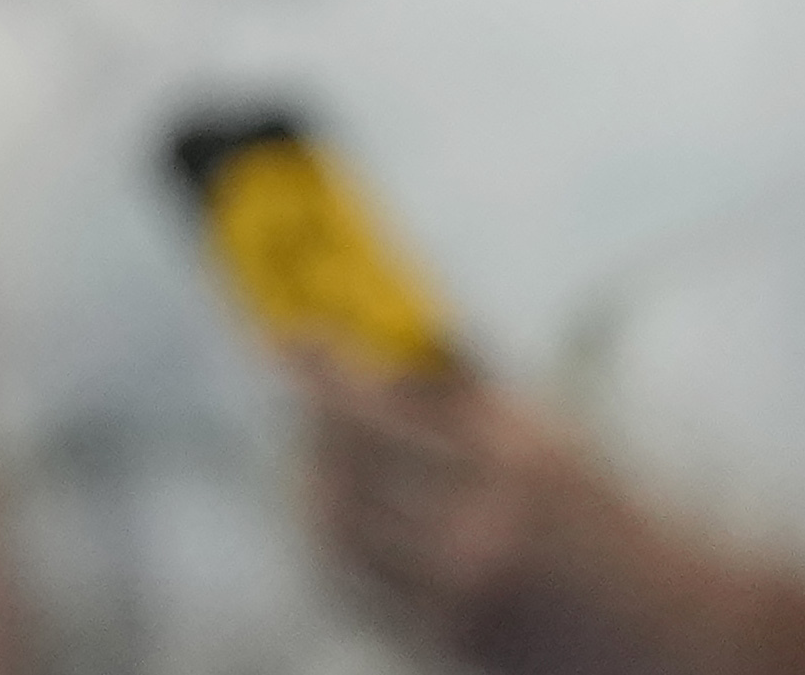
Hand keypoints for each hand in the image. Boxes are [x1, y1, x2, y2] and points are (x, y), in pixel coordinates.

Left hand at [293, 351, 804, 673]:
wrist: (680, 634)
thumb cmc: (609, 521)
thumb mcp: (553, 438)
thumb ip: (463, 390)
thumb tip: (374, 337)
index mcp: (522, 461)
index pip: (386, 405)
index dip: (327, 372)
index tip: (295, 339)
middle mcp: (491, 526)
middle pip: (349, 463)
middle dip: (311, 422)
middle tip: (300, 393)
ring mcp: (467, 591)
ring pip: (339, 526)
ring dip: (306, 479)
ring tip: (306, 452)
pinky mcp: (451, 640)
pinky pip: (353, 588)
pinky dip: (324, 545)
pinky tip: (323, 517)